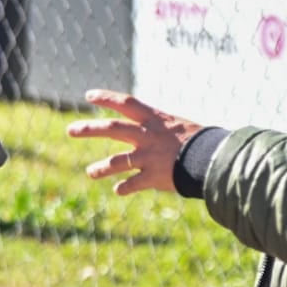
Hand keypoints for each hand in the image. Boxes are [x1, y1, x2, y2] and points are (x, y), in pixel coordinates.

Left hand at [65, 89, 204, 195]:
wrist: (215, 159)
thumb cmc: (202, 141)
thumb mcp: (179, 126)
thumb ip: (161, 129)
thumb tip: (151, 130)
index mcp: (155, 119)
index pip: (126, 103)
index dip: (106, 98)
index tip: (89, 95)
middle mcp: (147, 136)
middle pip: (112, 129)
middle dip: (89, 129)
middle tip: (70, 130)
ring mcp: (148, 156)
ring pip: (116, 162)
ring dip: (101, 168)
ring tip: (90, 173)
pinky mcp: (153, 176)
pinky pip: (132, 183)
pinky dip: (124, 187)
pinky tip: (118, 190)